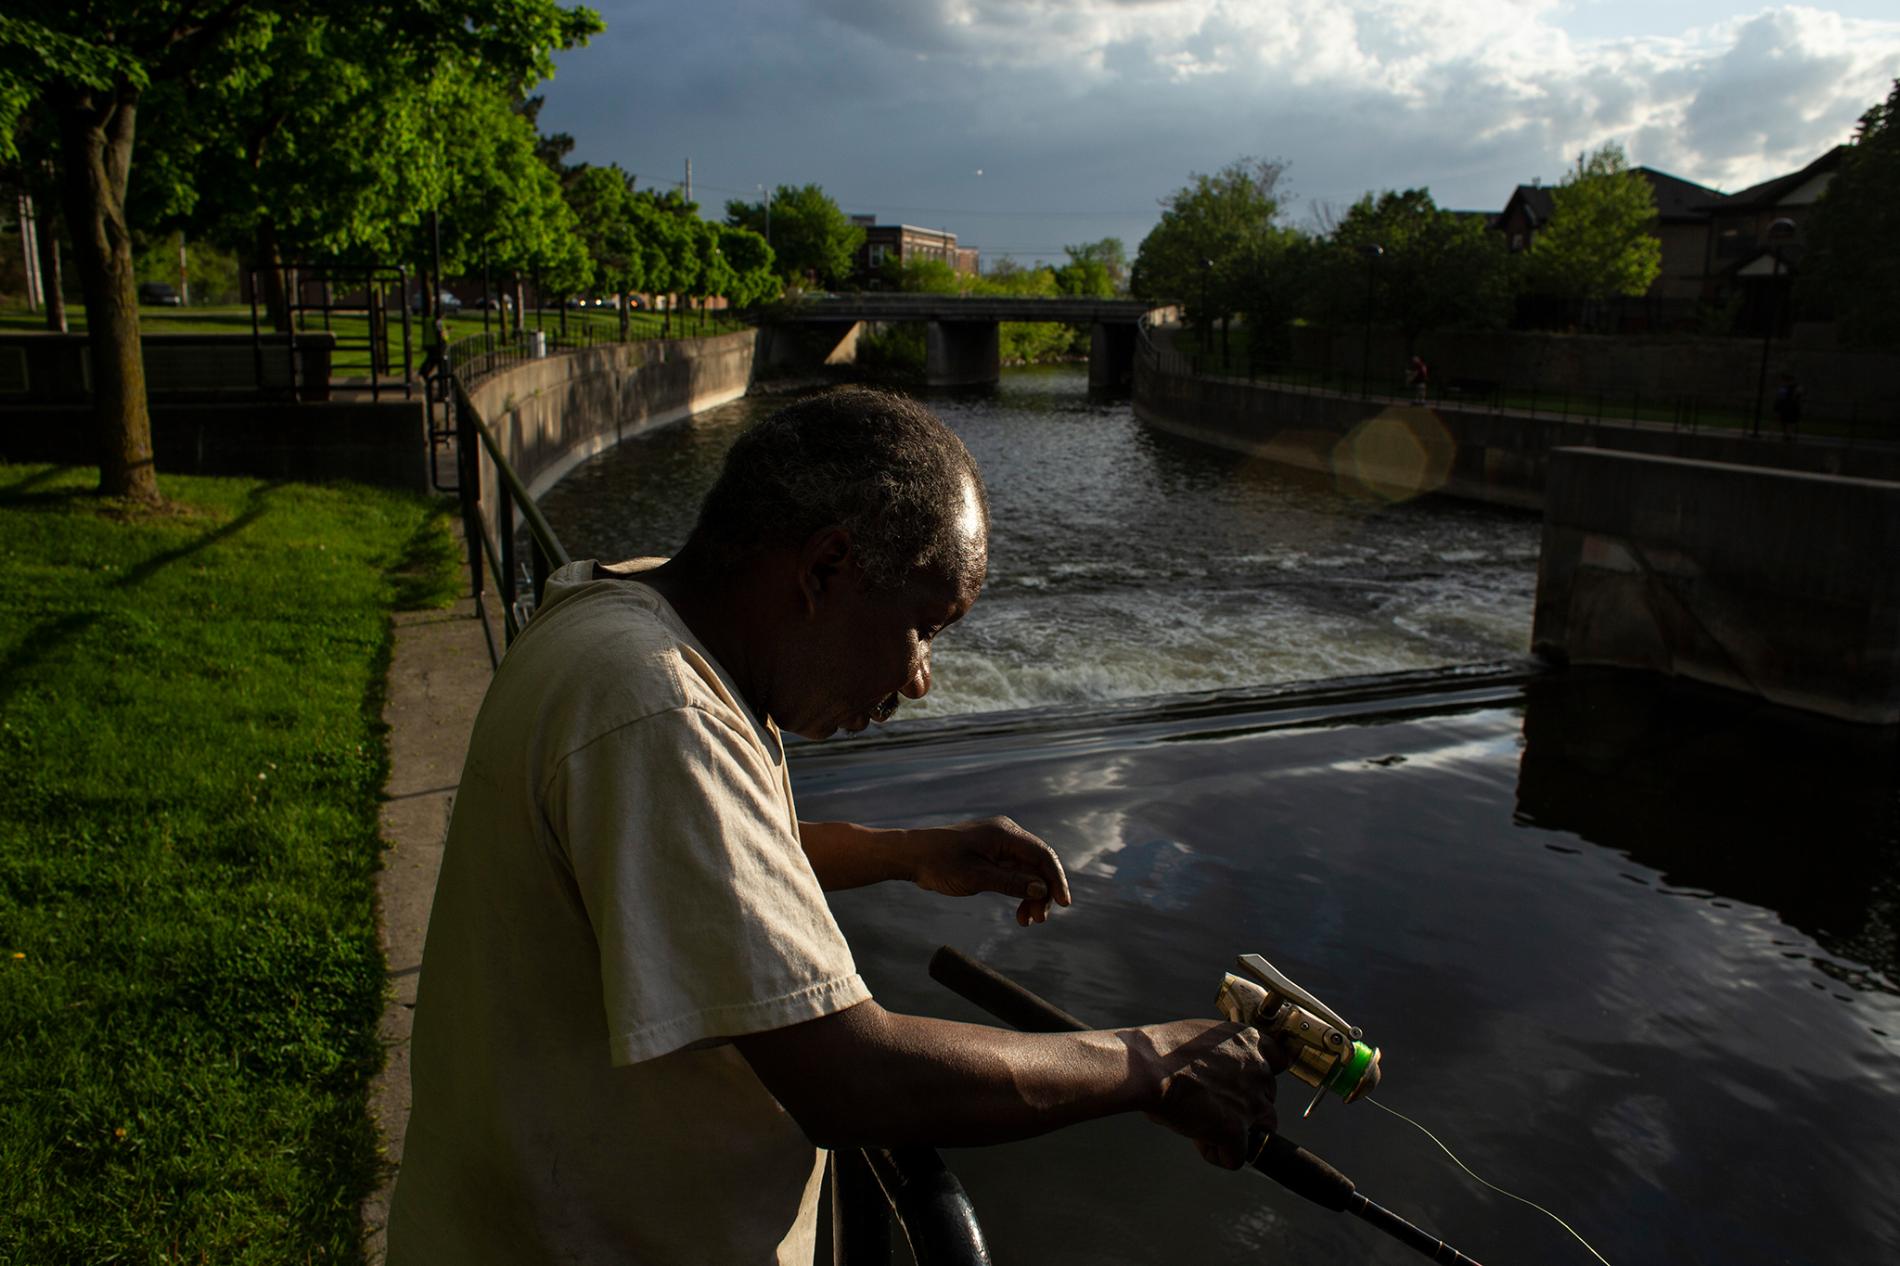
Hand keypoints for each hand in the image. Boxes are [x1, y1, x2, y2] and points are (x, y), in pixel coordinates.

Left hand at [908, 816, 1071, 925]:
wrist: (912, 856)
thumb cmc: (940, 863)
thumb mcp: (976, 877)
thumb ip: (1010, 882)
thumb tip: (1041, 889)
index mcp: (1005, 834)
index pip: (1042, 855)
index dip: (1056, 879)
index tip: (1064, 903)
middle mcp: (1006, 835)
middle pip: (1038, 865)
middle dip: (1042, 893)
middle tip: (1038, 920)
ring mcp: (999, 845)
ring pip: (1028, 872)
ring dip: (1031, 896)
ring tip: (1027, 921)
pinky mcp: (992, 856)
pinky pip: (1014, 873)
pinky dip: (1019, 892)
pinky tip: (1019, 912)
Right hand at [1134, 1020, 1287, 1168]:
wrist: (1147, 1067)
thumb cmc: (1164, 1050)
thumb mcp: (1203, 1037)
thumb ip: (1223, 1053)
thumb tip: (1220, 1072)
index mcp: (1251, 1041)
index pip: (1280, 1061)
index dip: (1261, 1078)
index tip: (1246, 1085)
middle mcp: (1259, 1071)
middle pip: (1268, 1101)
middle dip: (1244, 1109)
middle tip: (1210, 1107)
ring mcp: (1251, 1103)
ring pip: (1260, 1133)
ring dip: (1235, 1134)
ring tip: (1203, 1126)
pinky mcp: (1236, 1131)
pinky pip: (1237, 1157)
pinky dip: (1218, 1154)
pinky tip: (1197, 1140)